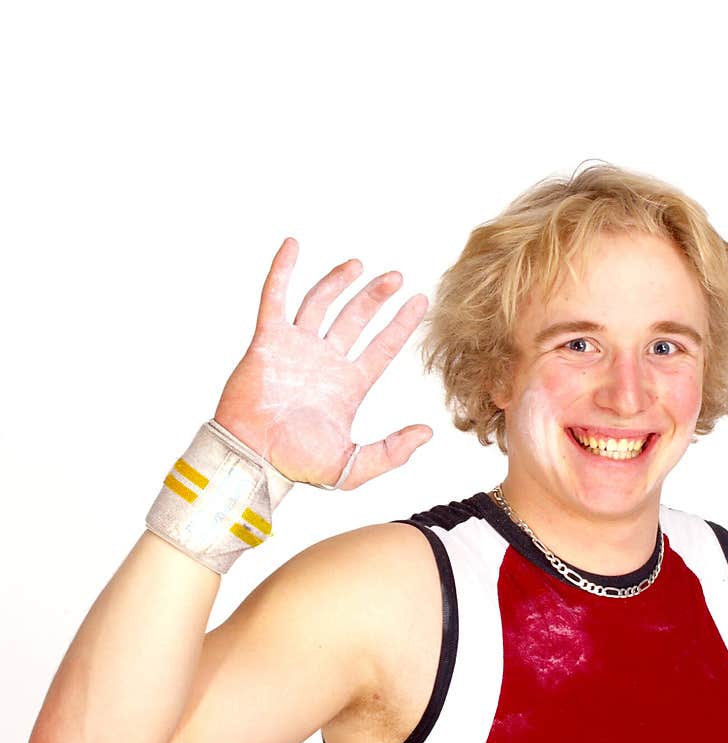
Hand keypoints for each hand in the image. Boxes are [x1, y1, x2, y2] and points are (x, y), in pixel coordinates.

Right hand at [214, 238, 432, 488]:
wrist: (254, 458)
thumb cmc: (297, 465)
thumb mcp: (354, 466)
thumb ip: (392, 452)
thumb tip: (427, 433)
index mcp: (348, 385)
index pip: (382, 347)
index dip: (401, 324)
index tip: (420, 302)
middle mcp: (325, 362)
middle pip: (356, 319)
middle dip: (376, 297)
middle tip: (396, 276)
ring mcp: (296, 348)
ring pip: (321, 303)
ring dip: (339, 281)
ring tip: (360, 265)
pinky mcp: (268, 340)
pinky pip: (275, 298)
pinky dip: (282, 271)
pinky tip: (293, 245)